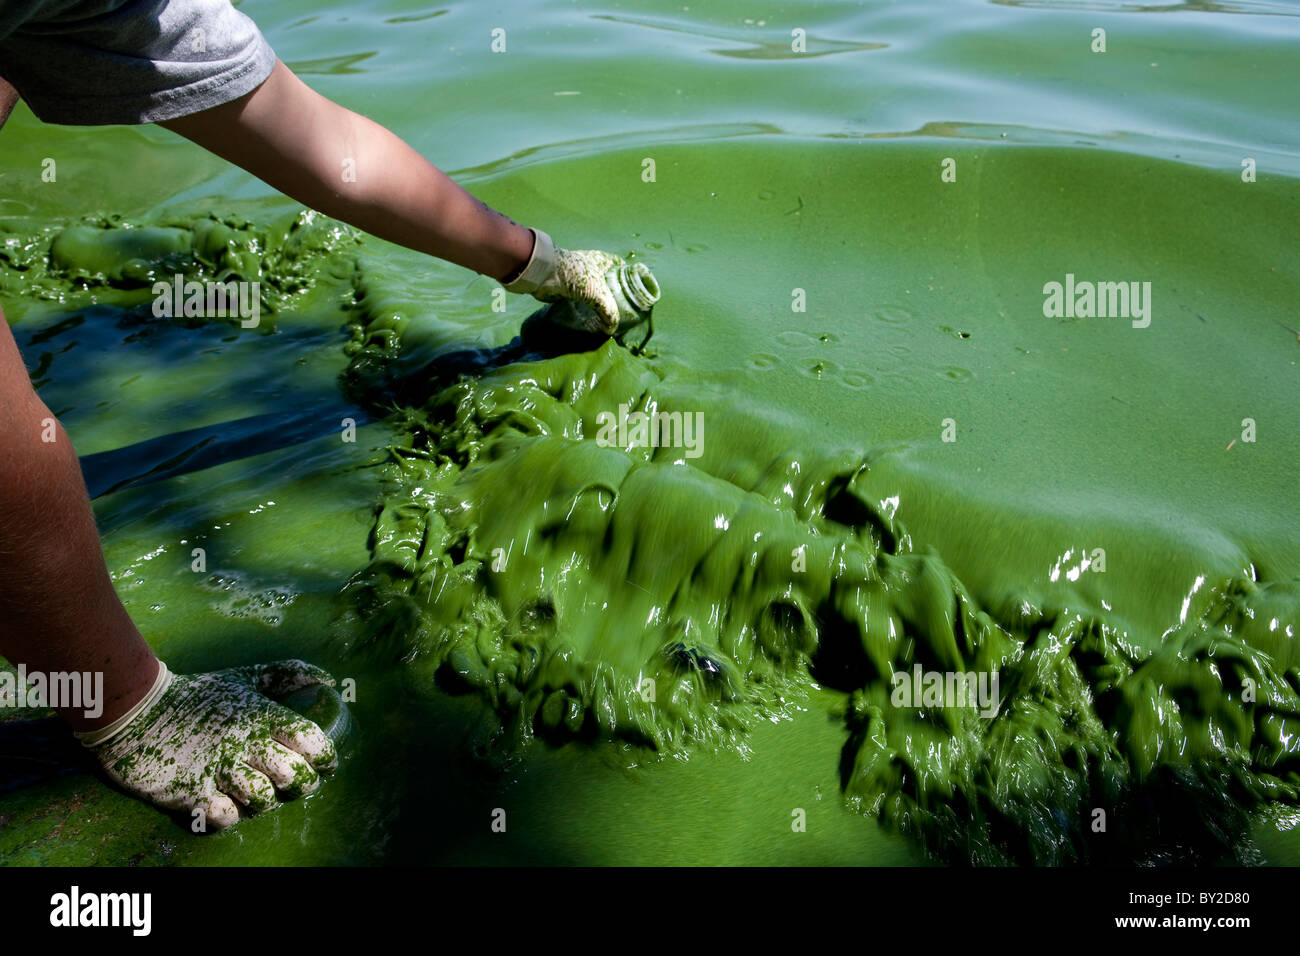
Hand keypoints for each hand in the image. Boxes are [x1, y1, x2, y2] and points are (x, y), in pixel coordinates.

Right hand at [85, 660, 338, 830]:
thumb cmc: (199, 695)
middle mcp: (244, 742)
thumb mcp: (246, 677)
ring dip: (267, 801)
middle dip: (303, 785)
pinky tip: (227, 802)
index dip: (326, 756)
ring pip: (264, 800)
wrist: (137, 711)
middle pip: (294, 777)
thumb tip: (331, 682)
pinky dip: (231, 814)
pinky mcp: (191, 791)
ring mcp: (217, 768)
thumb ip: (290, 675)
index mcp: (261, 715)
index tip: (326, 763)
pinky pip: (226, 817)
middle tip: (296, 783)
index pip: (310, 740)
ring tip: (261, 792)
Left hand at [532, 248, 626, 333]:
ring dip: (598, 301)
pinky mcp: (568, 287)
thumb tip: (611, 329)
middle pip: (607, 279)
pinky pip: (581, 298)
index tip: (633, 291)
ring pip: (593, 290)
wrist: (546, 274)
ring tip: (606, 316)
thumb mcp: (600, 295)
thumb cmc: (577, 276)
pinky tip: (589, 317)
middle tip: (620, 309)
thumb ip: (609, 313)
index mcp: (603, 261)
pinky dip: (585, 307)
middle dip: (613, 293)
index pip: (620, 266)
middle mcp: (591, 266)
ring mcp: (579, 276)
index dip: (627, 277)